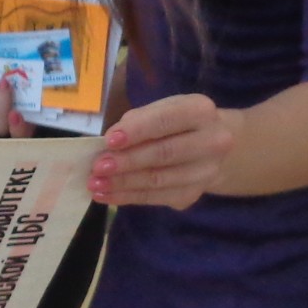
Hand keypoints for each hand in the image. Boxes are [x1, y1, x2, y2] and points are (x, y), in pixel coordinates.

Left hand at [89, 94, 238, 209]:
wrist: (211, 148)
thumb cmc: (176, 123)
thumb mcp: (161, 110)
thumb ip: (138, 120)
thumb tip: (110, 142)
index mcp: (201, 111)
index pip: (166, 121)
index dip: (137, 131)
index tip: (109, 140)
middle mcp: (212, 142)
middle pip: (164, 154)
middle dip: (127, 162)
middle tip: (97, 167)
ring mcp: (205, 172)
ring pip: (158, 180)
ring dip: (123, 183)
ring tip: (95, 184)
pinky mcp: (192, 194)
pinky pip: (156, 197)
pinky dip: (129, 197)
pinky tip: (107, 195)